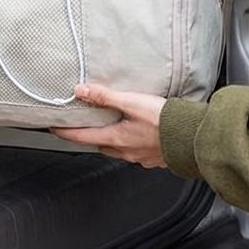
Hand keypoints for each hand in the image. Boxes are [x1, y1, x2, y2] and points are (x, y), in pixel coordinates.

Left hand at [51, 83, 167, 168]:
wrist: (193, 137)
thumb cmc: (165, 121)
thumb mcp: (132, 102)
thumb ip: (106, 96)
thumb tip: (81, 90)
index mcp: (117, 138)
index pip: (83, 137)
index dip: (66, 133)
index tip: (54, 129)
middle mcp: (127, 151)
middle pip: (101, 145)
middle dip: (91, 136)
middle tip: (84, 125)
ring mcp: (141, 157)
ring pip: (119, 150)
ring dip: (112, 140)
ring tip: (112, 126)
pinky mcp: (155, 158)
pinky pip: (136, 152)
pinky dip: (131, 143)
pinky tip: (138, 134)